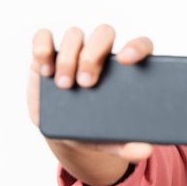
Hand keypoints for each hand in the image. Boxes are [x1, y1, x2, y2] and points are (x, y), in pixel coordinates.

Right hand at [27, 23, 154, 163]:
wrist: (63, 132)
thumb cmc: (93, 129)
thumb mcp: (110, 140)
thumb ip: (127, 145)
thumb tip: (144, 151)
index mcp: (125, 70)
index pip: (140, 45)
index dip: (136, 46)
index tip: (127, 60)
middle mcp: (101, 54)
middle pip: (104, 34)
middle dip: (93, 56)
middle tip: (86, 84)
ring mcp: (74, 52)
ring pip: (75, 35)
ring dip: (68, 57)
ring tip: (64, 85)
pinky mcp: (48, 54)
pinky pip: (43, 36)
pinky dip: (42, 47)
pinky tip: (45, 69)